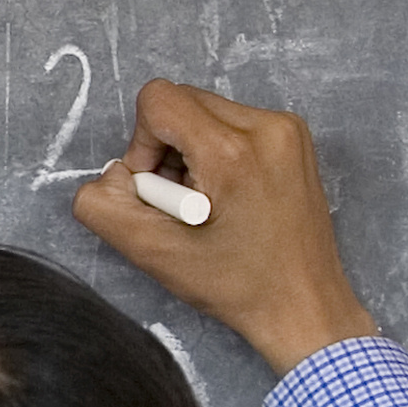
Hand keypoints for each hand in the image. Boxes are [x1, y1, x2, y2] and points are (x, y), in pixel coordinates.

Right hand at [68, 78, 382, 372]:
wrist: (303, 306)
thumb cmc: (238, 286)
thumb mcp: (153, 253)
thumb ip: (104, 205)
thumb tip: (113, 173)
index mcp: (233, 152)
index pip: (159, 100)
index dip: (143, 144)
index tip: (161, 189)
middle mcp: (268, 128)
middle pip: (182, 101)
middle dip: (167, 148)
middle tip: (184, 201)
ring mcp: (288, 130)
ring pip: (206, 111)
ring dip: (192, 151)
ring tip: (209, 203)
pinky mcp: (295, 138)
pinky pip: (234, 122)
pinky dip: (218, 152)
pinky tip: (230, 196)